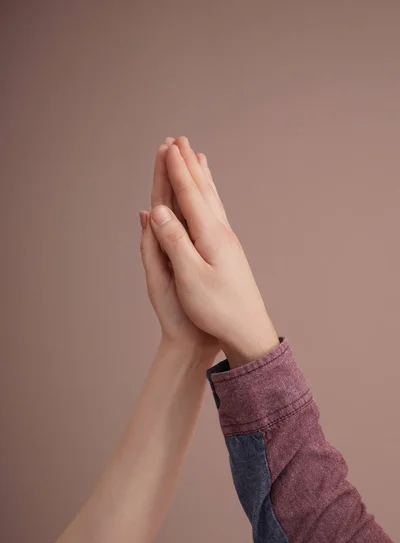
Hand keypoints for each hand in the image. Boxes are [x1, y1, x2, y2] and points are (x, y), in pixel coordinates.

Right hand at [148, 136, 279, 367]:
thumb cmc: (217, 308)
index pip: (190, 194)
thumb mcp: (190, 277)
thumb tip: (156, 210)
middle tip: (179, 140)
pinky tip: (211, 200)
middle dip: (188, 165)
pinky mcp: (229, 251)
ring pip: (213, 200)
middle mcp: (221, 232)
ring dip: (202, 176)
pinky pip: (217, 213)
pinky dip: (211, 198)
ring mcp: (227, 241)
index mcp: (210, 235)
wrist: (248, 330)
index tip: (167, 146)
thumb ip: (174, 242)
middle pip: (203, 190)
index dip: (176, 170)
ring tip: (198, 158)